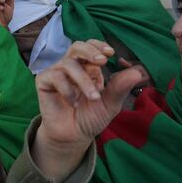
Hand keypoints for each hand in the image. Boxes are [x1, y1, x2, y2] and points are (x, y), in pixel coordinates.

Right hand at [31, 40, 140, 180]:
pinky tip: (74, 103)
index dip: (99, 45)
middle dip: (90, 51)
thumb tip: (137, 72)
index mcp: (88, 68)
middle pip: (77, 46)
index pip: (91, 47)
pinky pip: (55, 76)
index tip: (111, 53)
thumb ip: (120, 88)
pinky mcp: (44, 81)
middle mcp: (72, 66)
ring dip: (83, 80)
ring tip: (94, 98)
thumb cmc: (90, 118)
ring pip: (68, 63)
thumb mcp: (110, 104)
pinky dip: (67, 89)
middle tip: (102, 61)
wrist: (73, 136)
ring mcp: (57, 72)